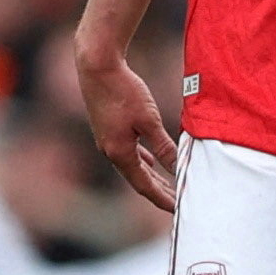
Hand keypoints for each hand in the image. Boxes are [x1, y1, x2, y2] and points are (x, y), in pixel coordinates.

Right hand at [75, 52, 177, 210]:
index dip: (163, 199)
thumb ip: (164, 147)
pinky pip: (127, 152)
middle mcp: (109, 150)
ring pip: (132, 166)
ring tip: (168, 186)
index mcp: (119, 153)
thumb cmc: (123, 90)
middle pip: (137, 179)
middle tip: (178, 202)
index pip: (144, 186)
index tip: (179, 209)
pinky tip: (150, 159)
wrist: (96, 65)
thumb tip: (178, 170)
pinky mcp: (106, 128)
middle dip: (158, 191)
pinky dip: (142, 160)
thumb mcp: (149, 120)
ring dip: (150, 177)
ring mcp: (106, 139)